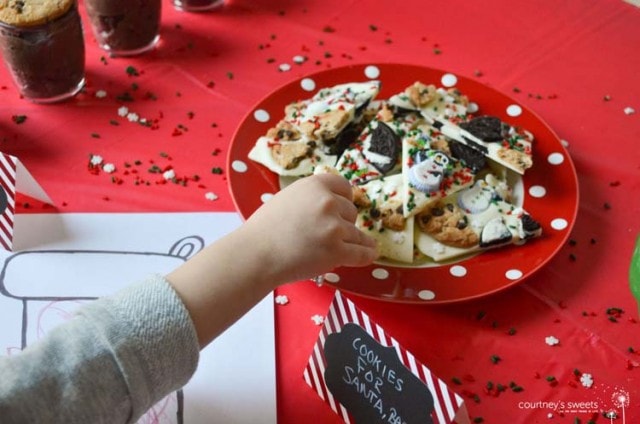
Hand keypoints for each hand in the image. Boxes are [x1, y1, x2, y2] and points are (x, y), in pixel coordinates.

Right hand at [167, 173, 376, 346]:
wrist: (256, 254)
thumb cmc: (266, 228)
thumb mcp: (290, 197)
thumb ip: (313, 197)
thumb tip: (335, 200)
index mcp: (316, 185)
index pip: (345, 188)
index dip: (344, 200)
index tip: (341, 209)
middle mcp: (328, 202)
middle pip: (352, 212)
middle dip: (344, 223)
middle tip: (325, 234)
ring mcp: (334, 228)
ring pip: (357, 234)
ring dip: (352, 242)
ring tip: (339, 249)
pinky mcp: (337, 251)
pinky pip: (362, 253)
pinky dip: (367, 254)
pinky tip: (369, 253)